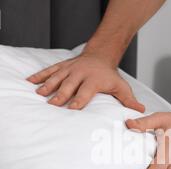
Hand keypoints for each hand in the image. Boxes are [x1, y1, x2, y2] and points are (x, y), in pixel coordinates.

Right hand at [27, 52, 144, 111]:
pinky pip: (49, 70)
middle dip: (60, 95)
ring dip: (47, 85)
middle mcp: (80, 73)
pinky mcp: (62, 66)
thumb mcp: (121, 86)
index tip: (72, 109)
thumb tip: (141, 111)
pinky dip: (39, 75)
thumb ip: (129, 100)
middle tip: (52, 104)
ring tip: (38, 93)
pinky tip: (29, 82)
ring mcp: (69, 69)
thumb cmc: (110, 76)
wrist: (100, 55)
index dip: (79, 100)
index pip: (85, 92)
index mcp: (93, 80)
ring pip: (57, 77)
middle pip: (69, 85)